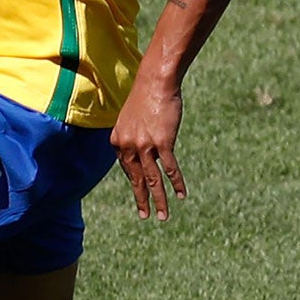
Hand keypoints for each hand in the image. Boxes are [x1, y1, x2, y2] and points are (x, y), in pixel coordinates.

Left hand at [111, 78, 185, 220]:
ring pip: (152, 179)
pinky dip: (177, 183)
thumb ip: (132, 137)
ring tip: (163, 216)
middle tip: (145, 216)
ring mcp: (144, 145)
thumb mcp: (130, 120)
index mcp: (117, 141)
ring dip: (159, 200)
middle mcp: (127, 146)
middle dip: (142, 200)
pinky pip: (169, 168)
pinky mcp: (162, 142)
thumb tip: (139, 150)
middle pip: (136, 179)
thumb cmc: (144, 99)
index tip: (141, 194)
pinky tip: (181, 195)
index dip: (135, 183)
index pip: (126, 169)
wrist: (154, 83)